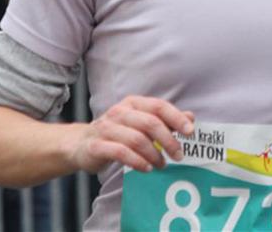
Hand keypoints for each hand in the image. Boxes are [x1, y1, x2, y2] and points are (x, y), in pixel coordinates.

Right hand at [70, 95, 194, 173]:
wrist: (80, 144)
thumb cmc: (117, 133)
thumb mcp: (140, 122)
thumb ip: (165, 120)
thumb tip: (190, 117)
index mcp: (132, 103)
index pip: (158, 106)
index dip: (176, 118)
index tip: (190, 132)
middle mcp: (119, 112)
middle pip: (150, 123)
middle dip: (168, 141)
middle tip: (179, 155)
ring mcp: (107, 128)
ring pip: (137, 139)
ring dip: (154, 154)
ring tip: (162, 165)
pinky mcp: (97, 146)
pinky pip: (121, 153)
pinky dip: (137, 162)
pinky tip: (146, 168)